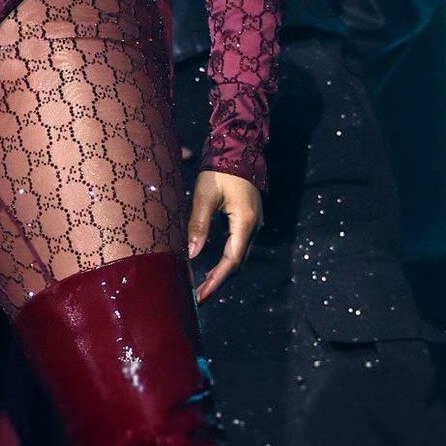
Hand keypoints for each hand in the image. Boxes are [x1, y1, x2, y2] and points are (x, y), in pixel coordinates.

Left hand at [187, 171, 260, 303]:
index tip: (200, 296)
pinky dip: (224, 261)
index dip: (216, 281)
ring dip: (221, 273)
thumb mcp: (204, 195)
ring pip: (238, 256)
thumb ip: (198, 225)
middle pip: (237, 263)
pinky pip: (237, 246)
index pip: (231, 261)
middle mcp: (253, 226)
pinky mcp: (247, 219)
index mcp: (245, 222)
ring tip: (201, 287)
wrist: (238, 148)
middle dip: (218, 282)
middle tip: (198, 298)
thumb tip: (191, 254)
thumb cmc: (220, 170)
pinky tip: (210, 267)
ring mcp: (253, 223)